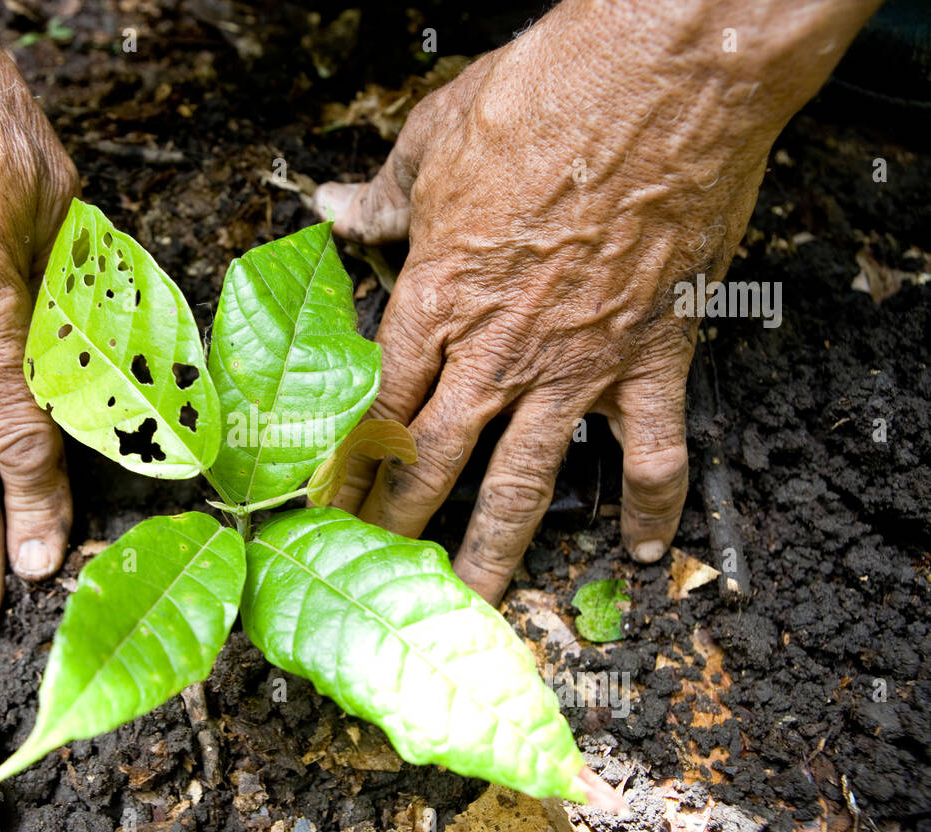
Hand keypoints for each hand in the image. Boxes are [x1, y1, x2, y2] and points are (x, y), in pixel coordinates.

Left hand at [315, 0, 876, 602]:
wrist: (664, 79)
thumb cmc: (547, 96)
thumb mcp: (438, 135)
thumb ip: (382, 193)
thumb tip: (330, 204)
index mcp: (437, 294)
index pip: (374, 398)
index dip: (343, 456)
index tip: (321, 499)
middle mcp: (498, 347)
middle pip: (432, 454)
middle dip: (397, 517)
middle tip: (373, 567)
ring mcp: (576, 363)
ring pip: (525, 479)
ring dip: (495, 546)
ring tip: (474, 598)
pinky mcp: (650, 358)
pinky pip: (651, 450)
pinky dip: (649, 504)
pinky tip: (640, 551)